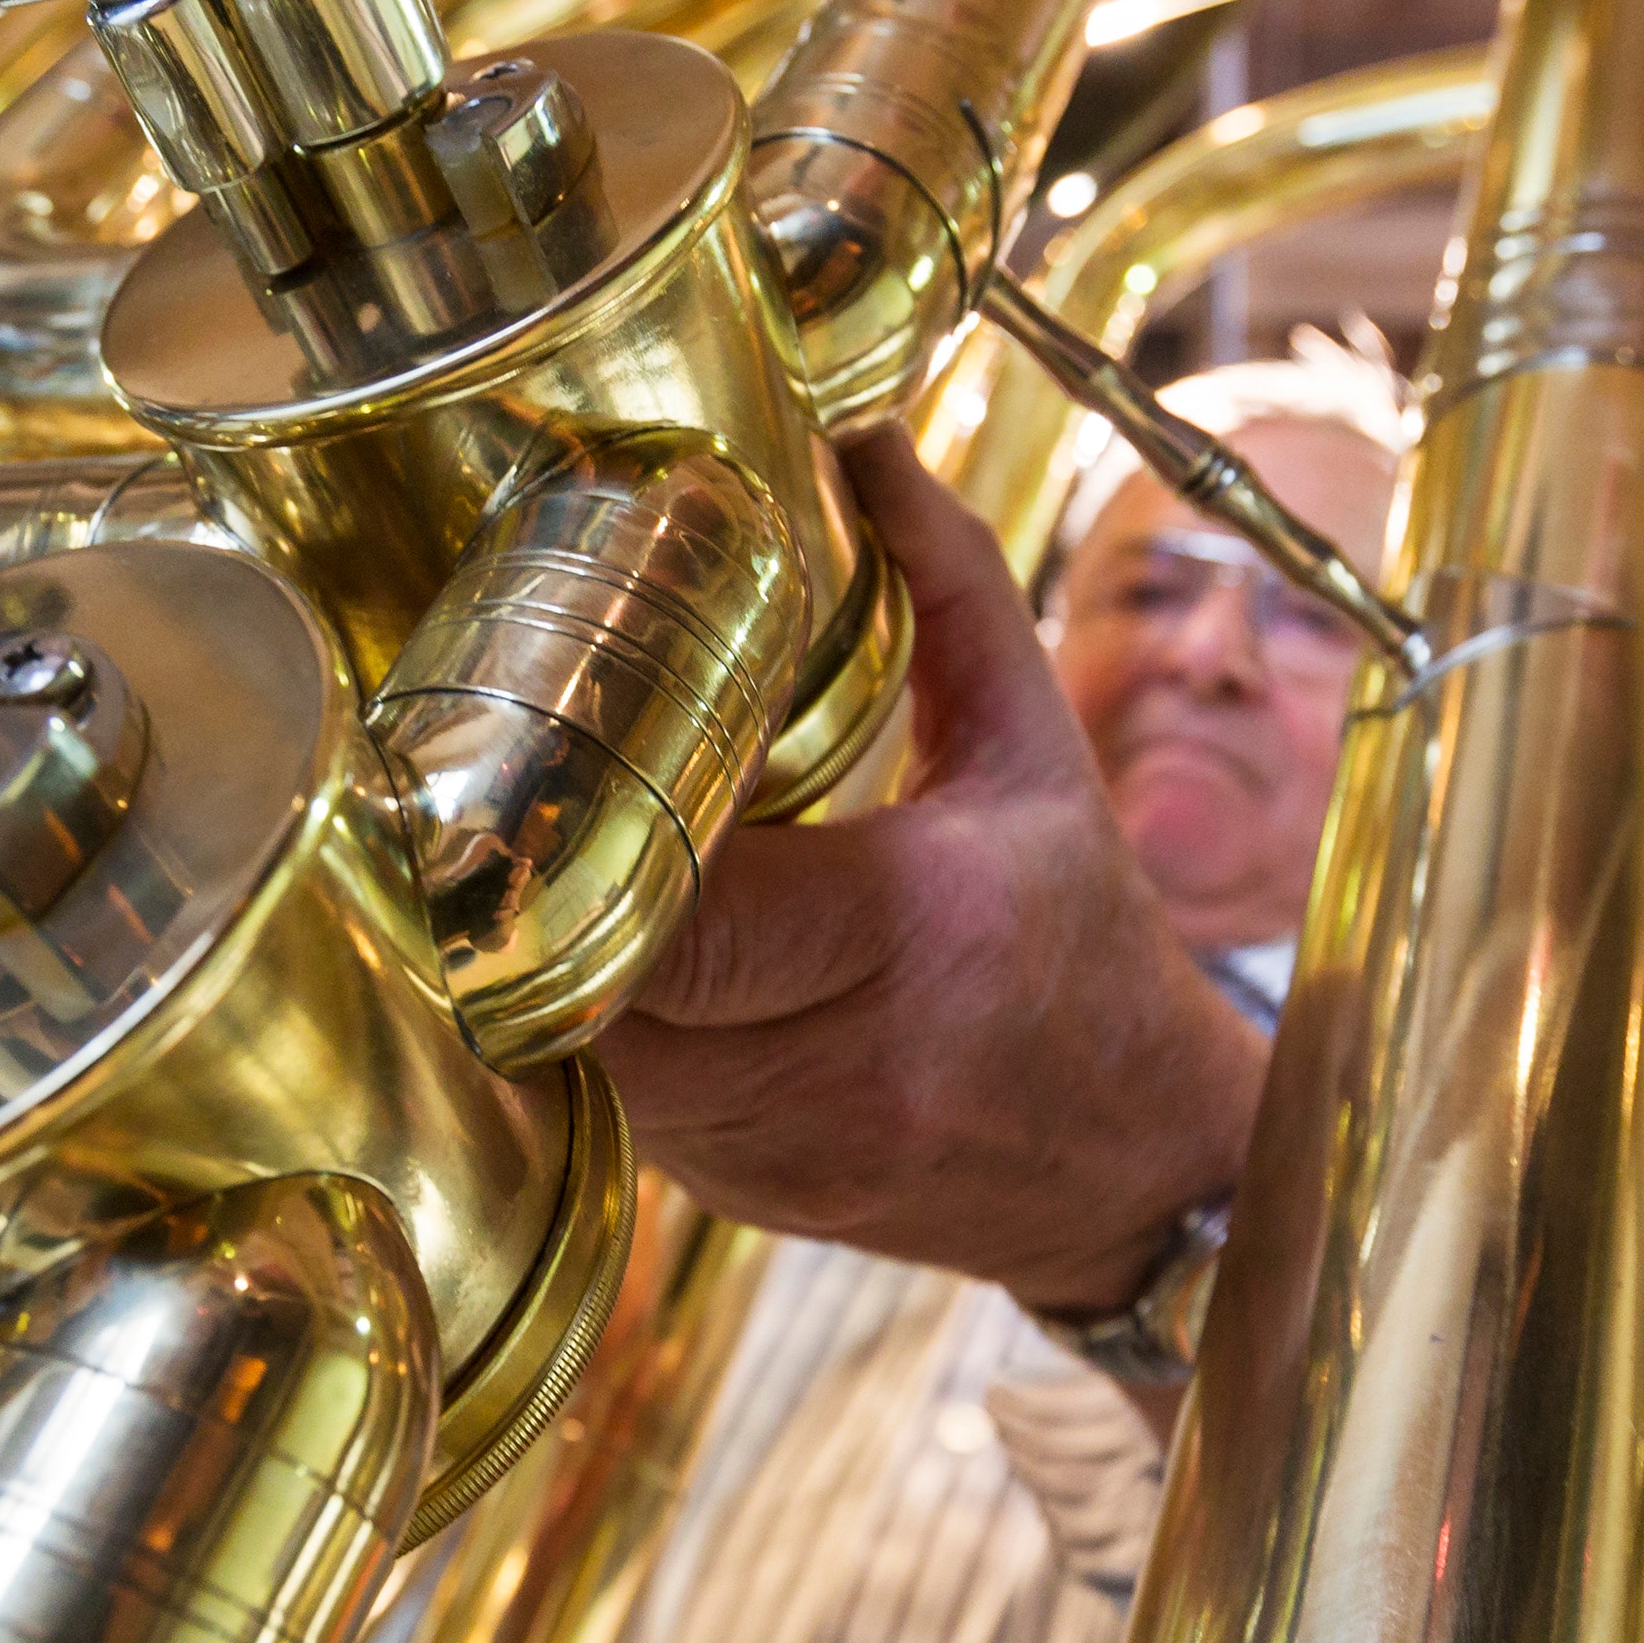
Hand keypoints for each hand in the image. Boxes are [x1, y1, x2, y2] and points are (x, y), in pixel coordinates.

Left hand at [594, 430, 1268, 1318]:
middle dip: (537, 895)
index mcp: (921, 932)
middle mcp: (845, 1063)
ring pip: (585, 1058)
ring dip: (548, 963)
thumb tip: (862, 441)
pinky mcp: (738, 1201)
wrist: (1142, 1169)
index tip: (548, 756)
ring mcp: (782, 1154)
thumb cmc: (1085, 939)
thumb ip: (950, 587)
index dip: (589, 842)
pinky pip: (611, 1106)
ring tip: (538, 859)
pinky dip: (592, 1029)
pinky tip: (603, 953)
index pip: (687, 909)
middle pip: (604, 989)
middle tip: (500, 792)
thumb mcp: (1037, 749)